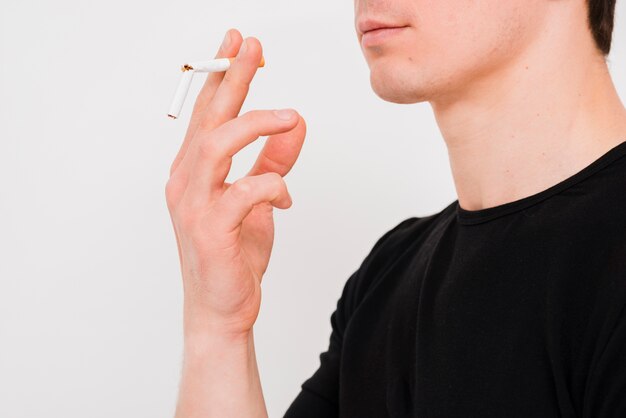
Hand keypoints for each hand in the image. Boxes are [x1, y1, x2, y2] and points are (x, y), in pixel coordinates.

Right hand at [165, 28, 306, 338]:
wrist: (223, 308)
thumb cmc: (234, 255)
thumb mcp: (259, 201)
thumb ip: (275, 161)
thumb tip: (296, 125)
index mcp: (195, 172)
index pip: (208, 113)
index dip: (222, 77)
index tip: (238, 45)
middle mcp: (187, 182)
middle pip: (208, 118)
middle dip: (230, 77)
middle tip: (249, 46)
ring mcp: (194, 205)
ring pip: (217, 145)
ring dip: (255, 124)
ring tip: (288, 116)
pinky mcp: (210, 230)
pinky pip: (244, 193)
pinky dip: (272, 187)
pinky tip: (286, 197)